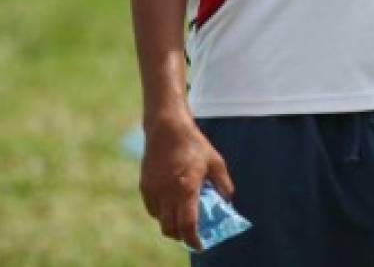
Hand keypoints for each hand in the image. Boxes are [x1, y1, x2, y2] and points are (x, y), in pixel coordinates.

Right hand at [140, 113, 233, 250]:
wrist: (167, 128)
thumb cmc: (193, 144)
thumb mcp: (215, 162)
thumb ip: (223, 184)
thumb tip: (228, 200)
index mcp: (186, 189)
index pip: (187, 225)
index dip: (193, 240)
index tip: (200, 245)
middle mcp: (167, 194)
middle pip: (170, 229)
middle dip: (181, 235)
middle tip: (191, 233)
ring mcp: (153, 191)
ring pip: (160, 220)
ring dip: (171, 224)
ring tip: (182, 216)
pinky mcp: (145, 186)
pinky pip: (152, 209)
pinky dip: (161, 213)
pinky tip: (171, 203)